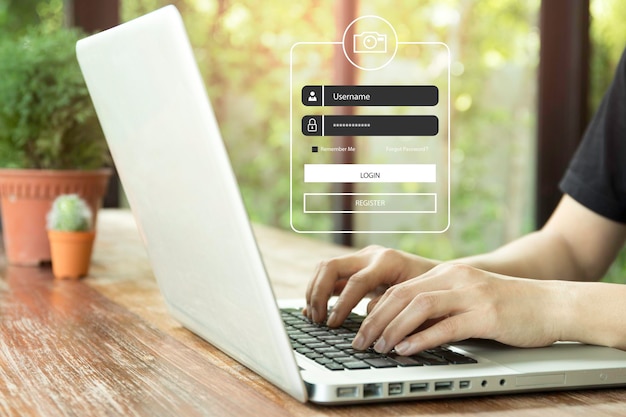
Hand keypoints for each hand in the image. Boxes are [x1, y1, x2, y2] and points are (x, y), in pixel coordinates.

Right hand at [304, 245, 438, 325]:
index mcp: (388, 261)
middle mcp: (372, 255)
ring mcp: (362, 258)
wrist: (441, 277)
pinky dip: (319, 290)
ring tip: (314, 317)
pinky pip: (329, 274)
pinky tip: (314, 310)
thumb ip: (393, 309)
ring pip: (325, 267)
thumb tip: (368, 321)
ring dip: (315, 291)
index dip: (342, 305)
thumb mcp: (418, 303)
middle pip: (332, 266)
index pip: (356, 281)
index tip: (333, 325)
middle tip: (318, 320)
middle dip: (319, 294)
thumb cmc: (433, 293)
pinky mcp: (356, 267)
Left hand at [352, 263, 565, 354]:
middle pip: (401, 295)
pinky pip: (446, 327)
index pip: (399, 288)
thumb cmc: (507, 305)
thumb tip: (400, 325)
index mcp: (446, 272)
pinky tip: (407, 350)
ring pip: (419, 307)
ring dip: (393, 329)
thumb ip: (437, 305)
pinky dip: (422, 339)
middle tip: (361, 342)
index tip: (359, 329)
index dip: (374, 309)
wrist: (551, 304)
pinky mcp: (487, 315)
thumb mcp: (466, 297)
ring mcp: (471, 295)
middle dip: (375, 320)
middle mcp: (455, 278)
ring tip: (380, 348)